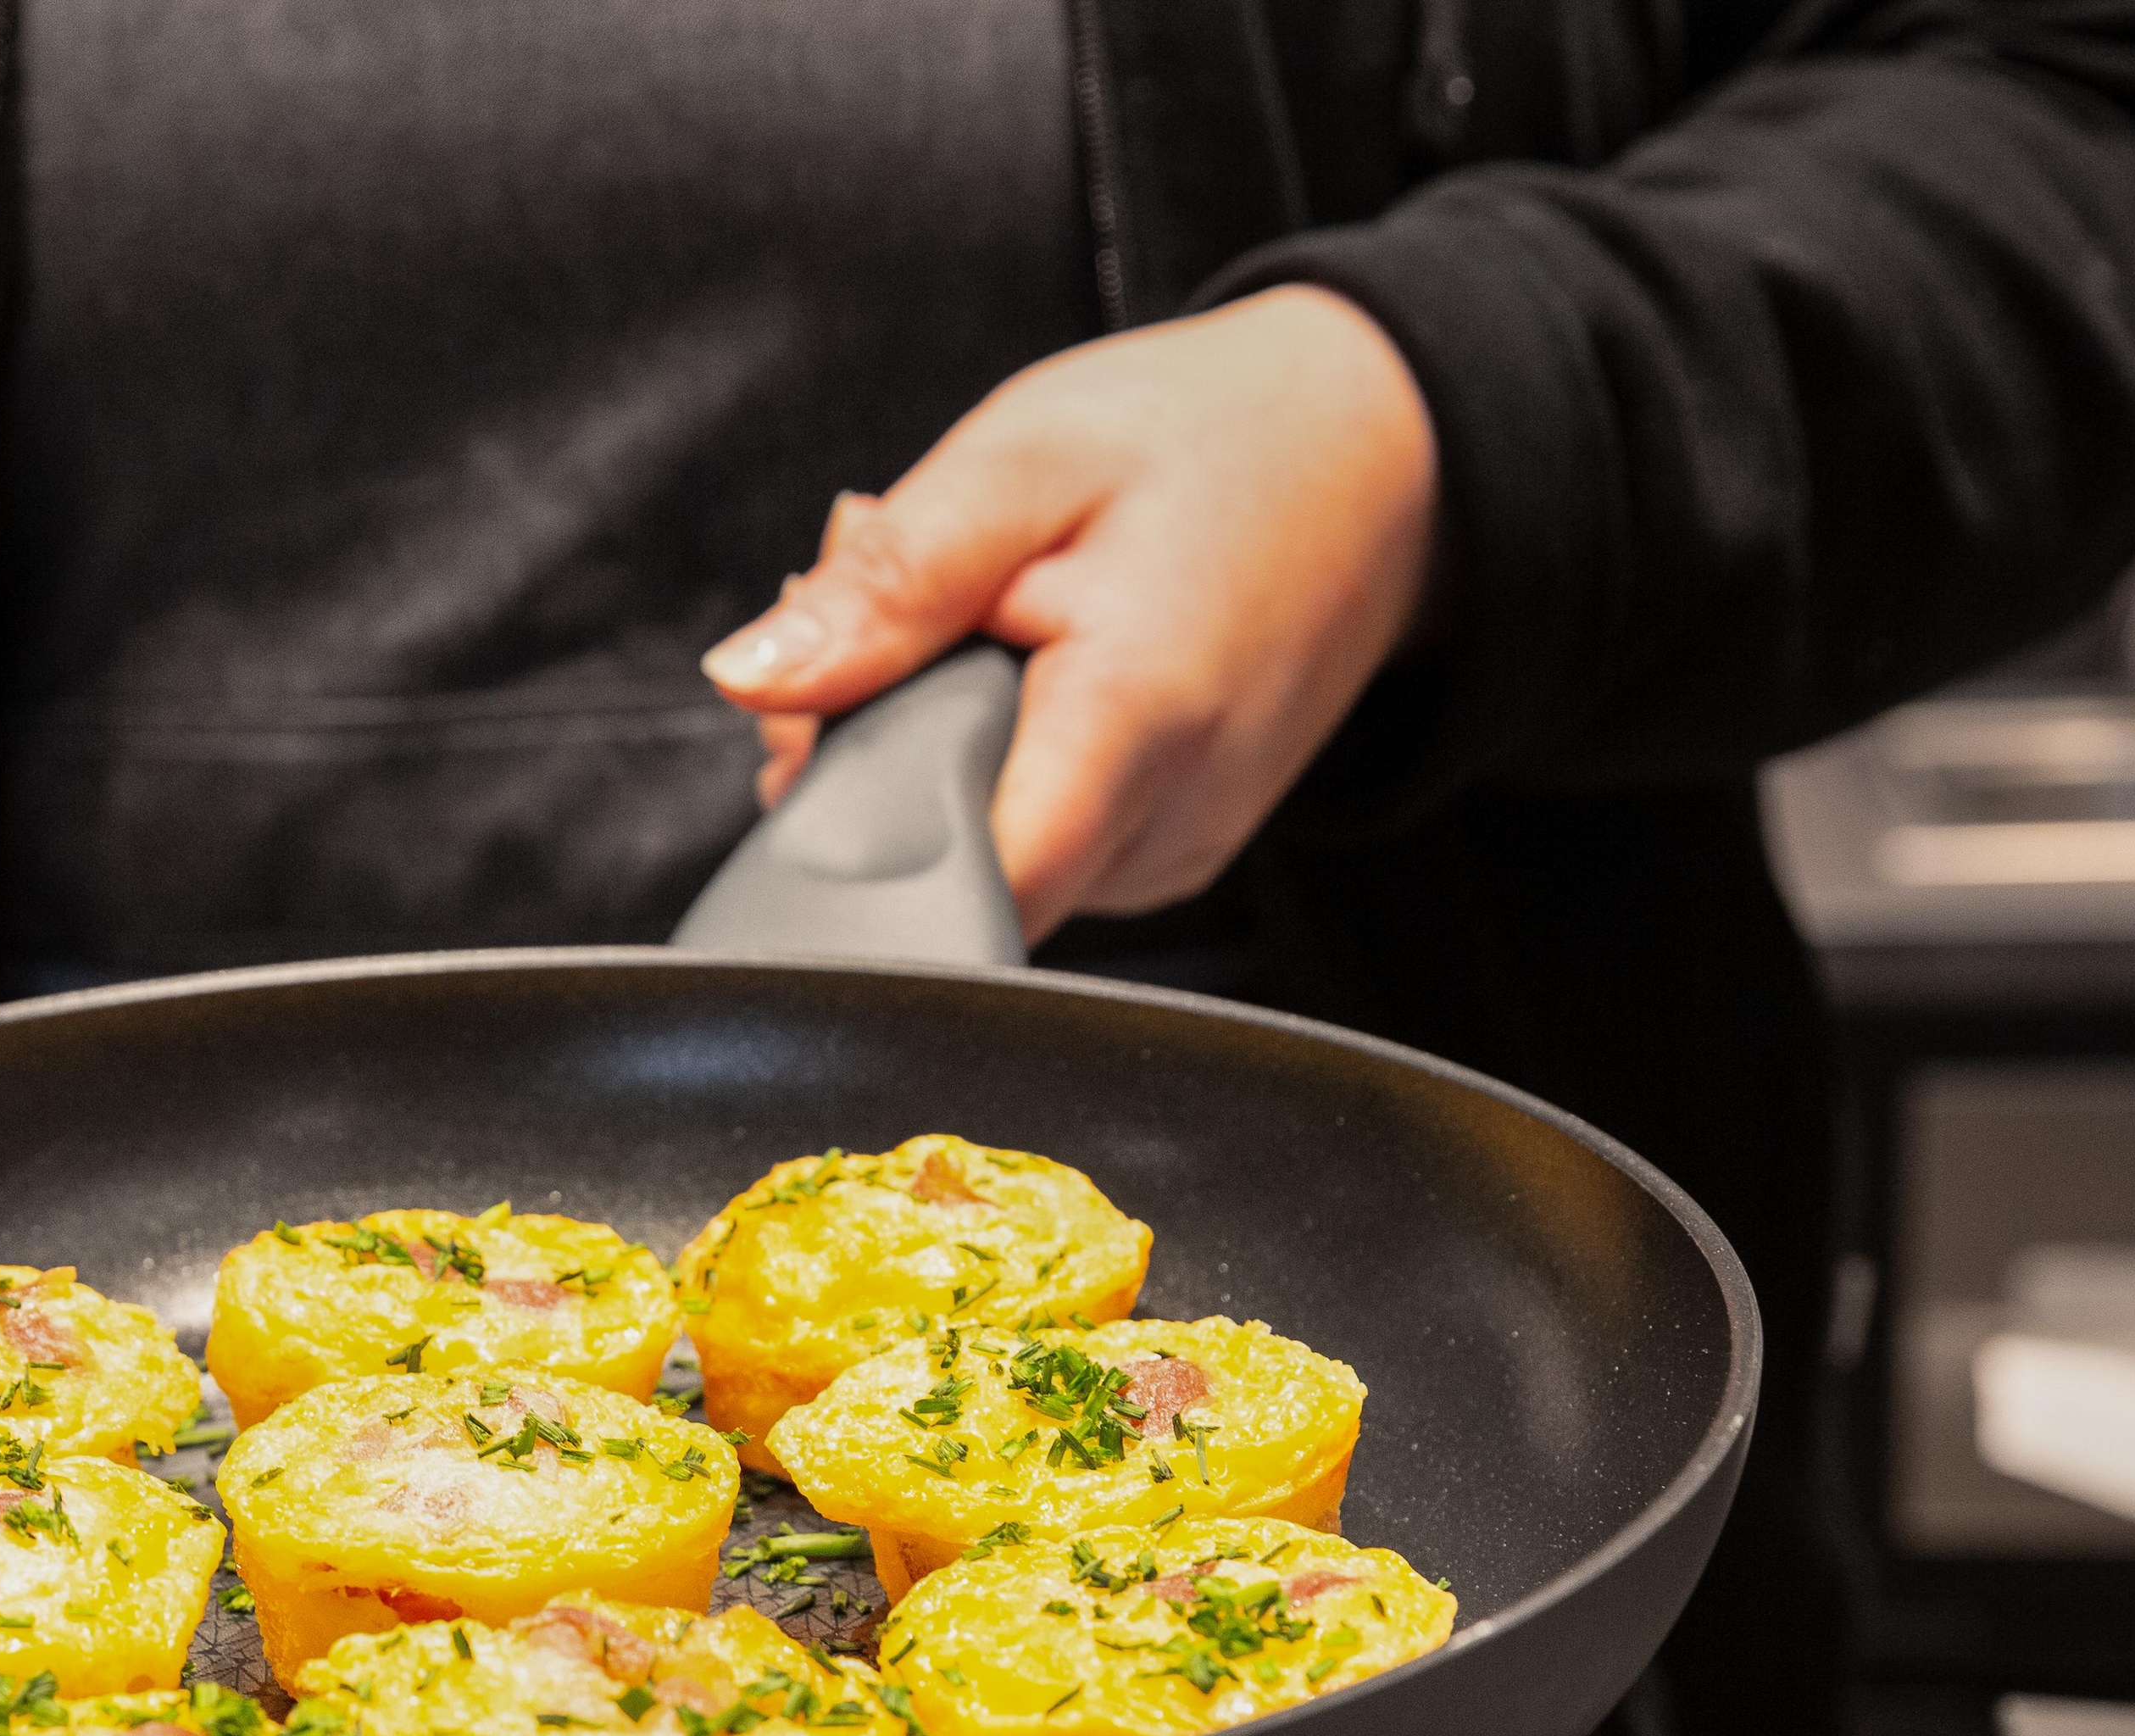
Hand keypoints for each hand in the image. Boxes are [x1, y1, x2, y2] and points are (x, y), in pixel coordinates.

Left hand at [703, 284, 1438, 935]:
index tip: (812, 737)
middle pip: (943, 874)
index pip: (950, 895)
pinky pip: (1036, 840)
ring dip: (926, 750)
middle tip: (890, 611)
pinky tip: (1020, 664)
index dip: (843, 843)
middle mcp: (1165, 824)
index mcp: (1131, 724)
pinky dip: (989, 760)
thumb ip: (887, 584)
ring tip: (975, 618)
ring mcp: (1175, 853)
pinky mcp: (1169, 852)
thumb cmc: (1216, 439)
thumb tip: (749, 679)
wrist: (1385, 454)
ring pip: (982, 857)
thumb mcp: (1025, 460)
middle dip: (867, 758)